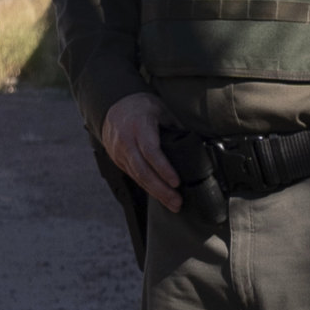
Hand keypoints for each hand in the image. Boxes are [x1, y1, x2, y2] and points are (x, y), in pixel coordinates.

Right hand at [100, 93, 184, 209]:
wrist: (114, 105)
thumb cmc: (142, 107)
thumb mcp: (162, 110)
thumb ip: (176, 127)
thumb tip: (195, 144)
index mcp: (139, 126)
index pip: (151, 151)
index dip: (164, 169)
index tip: (176, 182)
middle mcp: (126, 140)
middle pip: (142, 170)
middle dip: (161, 189)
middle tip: (177, 202)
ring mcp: (119, 151)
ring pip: (137, 176)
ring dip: (155, 192)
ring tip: (172, 204)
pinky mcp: (117, 159)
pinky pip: (133, 176)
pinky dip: (146, 186)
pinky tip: (159, 195)